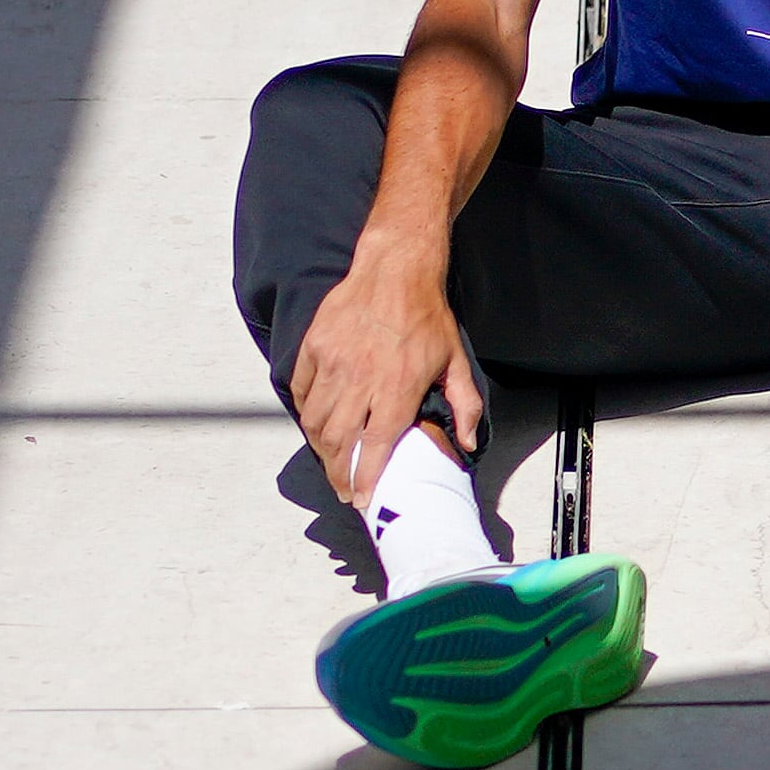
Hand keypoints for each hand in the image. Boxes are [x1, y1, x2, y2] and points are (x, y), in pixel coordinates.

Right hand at [289, 238, 483, 503]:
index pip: (374, 447)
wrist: (395, 270)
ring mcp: (333, 363)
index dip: (365, 478)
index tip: (360, 499)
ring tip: (330, 462)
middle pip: (339, 441)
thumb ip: (465, 405)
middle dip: (338, 473)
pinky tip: (315, 424)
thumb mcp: (455, 361)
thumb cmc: (427, 317)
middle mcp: (361, 380)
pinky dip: (305, 412)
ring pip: (316, 420)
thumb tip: (467, 442)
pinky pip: (302, 390)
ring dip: (320, 449)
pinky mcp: (315, 347)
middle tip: (343, 489)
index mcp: (396, 389)